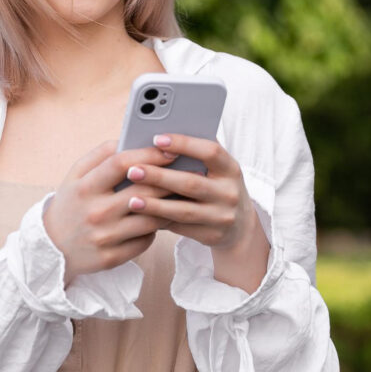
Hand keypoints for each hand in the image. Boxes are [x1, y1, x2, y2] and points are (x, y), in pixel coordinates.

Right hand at [43, 140, 176, 285]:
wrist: (51, 249)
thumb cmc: (71, 204)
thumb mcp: (75, 175)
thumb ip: (100, 154)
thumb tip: (128, 138)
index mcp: (85, 187)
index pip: (121, 163)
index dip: (149, 154)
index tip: (171, 150)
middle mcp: (95, 212)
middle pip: (143, 191)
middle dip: (169, 179)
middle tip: (189, 172)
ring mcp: (104, 237)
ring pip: (150, 219)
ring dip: (169, 206)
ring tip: (181, 196)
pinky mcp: (112, 258)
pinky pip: (145, 241)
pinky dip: (155, 230)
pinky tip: (160, 221)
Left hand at [124, 133, 269, 291]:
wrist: (240, 228)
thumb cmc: (217, 187)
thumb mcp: (216, 169)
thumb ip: (196, 152)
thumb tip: (161, 136)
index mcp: (230, 168)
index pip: (210, 151)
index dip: (184, 144)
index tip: (157, 139)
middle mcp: (229, 192)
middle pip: (191, 183)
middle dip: (159, 176)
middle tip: (132, 170)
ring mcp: (222, 216)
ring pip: (183, 210)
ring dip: (154, 205)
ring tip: (130, 199)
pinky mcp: (212, 235)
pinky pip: (180, 228)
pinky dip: (159, 221)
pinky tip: (140, 217)